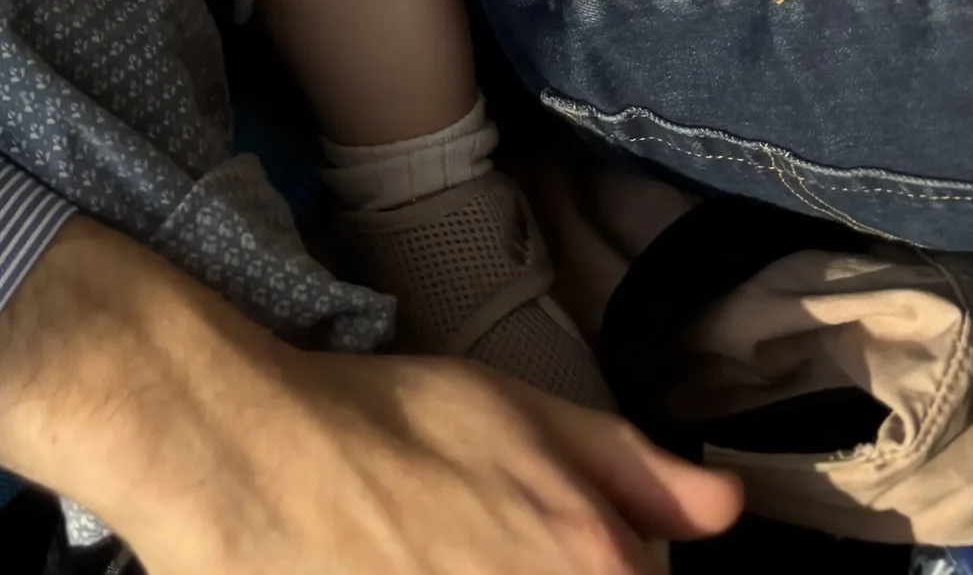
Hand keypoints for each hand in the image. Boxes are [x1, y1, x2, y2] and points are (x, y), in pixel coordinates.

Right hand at [0, 222, 738, 574]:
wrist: (247, 457)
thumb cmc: (382, 427)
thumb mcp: (519, 413)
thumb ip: (634, 467)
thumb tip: (725, 510)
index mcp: (592, 567)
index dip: (621, 572)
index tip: (580, 552)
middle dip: (553, 571)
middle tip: (475, 542)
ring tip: (437, 553)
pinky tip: (402, 569)